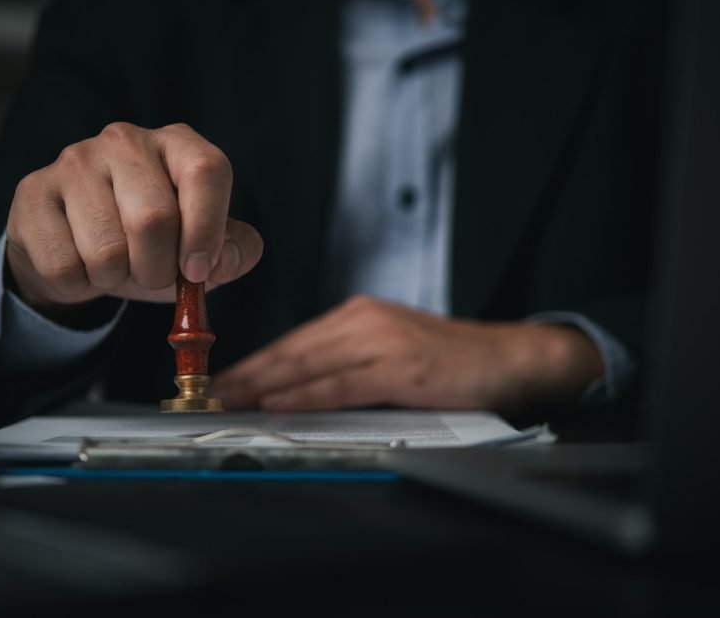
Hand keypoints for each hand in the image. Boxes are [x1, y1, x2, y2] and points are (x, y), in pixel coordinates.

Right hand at [5, 122, 262, 317]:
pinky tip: (79, 263)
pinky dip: (78, 284)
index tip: (199, 270)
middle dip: (158, 269)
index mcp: (177, 144)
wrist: (77, 251)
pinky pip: (63, 264)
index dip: (208, 228)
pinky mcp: (33, 192)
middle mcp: (125, 140)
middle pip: (154, 218)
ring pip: (106, 249)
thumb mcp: (200, 249)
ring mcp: (74, 161)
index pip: (206, 170)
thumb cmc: (150, 244)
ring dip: (116, 279)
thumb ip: (234, 251)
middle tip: (152, 274)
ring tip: (114, 266)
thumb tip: (225, 259)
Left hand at [210, 296, 603, 413]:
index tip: (220, 381)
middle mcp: (366, 321)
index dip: (253, 363)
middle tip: (210, 394)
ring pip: (309, 365)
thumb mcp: (389, 349)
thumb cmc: (448, 360)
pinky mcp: (403, 369)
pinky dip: (307, 395)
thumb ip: (346, 362)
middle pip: (292, 351)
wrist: (509, 358)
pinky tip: (279, 404)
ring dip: (264, 386)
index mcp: (358, 315)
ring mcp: (385, 342)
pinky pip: (343, 384)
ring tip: (229, 401)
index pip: (293, 341)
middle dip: (247, 374)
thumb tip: (293, 389)